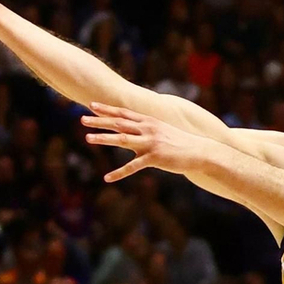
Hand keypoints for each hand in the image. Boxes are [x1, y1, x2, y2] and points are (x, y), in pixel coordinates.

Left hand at [80, 93, 208, 183]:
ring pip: (122, 139)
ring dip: (104, 139)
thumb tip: (139, 128)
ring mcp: (151, 143)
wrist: (200, 152)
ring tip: (88, 138)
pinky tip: (107, 178)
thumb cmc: (182, 143)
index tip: (91, 106)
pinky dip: (119, 173)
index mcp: (149, 122)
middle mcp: (148, 129)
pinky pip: (133, 166)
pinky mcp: (155, 158)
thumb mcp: (164, 131)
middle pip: (119, 123)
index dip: (107, 110)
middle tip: (82, 119)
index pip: (124, 113)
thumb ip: (150, 129)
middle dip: (99, 121)